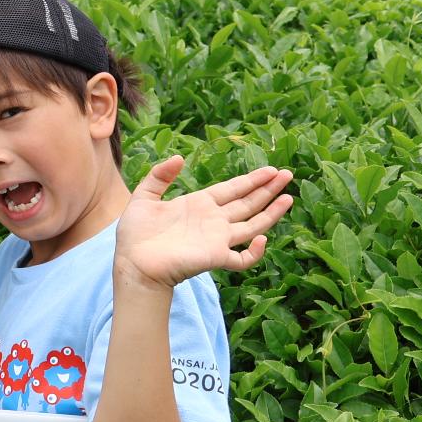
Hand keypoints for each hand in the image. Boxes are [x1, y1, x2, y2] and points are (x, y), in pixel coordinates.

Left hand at [115, 156, 292, 292]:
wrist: (132, 263)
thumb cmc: (135, 234)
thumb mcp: (144, 198)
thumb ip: (159, 176)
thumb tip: (179, 158)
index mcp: (199, 204)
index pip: (232, 189)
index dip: (252, 180)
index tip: (271, 170)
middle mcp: (213, 221)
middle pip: (248, 203)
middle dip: (268, 189)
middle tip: (287, 175)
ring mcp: (217, 240)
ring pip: (253, 225)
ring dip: (272, 212)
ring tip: (289, 197)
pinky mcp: (215, 257)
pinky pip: (242, 259)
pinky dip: (255, 252)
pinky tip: (261, 238)